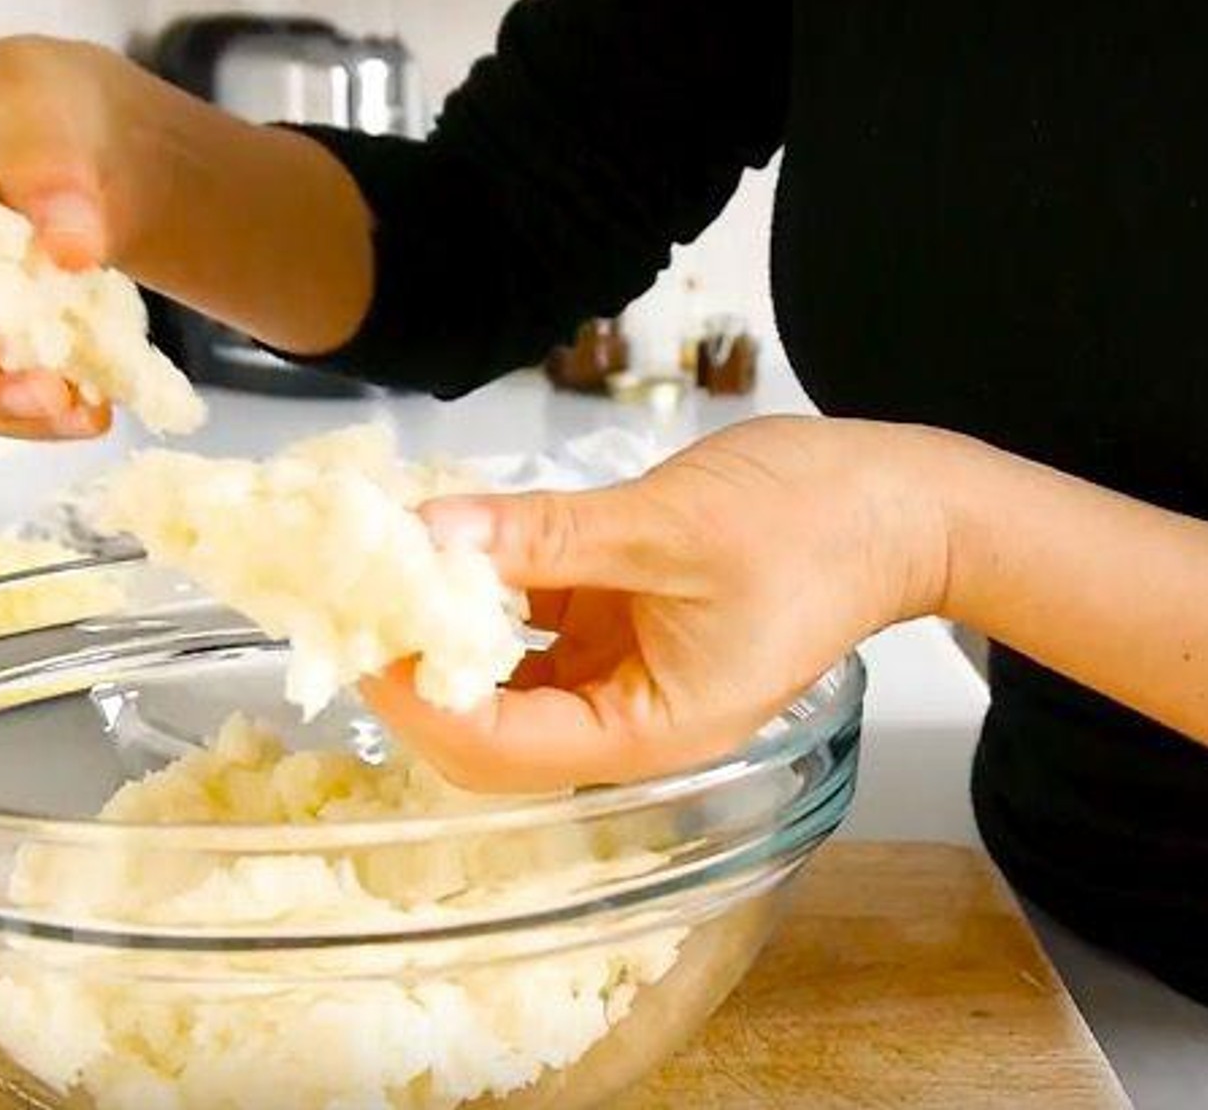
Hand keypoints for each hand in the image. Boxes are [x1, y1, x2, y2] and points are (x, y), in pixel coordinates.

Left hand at [363, 416, 950, 790]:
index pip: (504, 748)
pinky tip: (452, 545)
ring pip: (500, 678)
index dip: (422, 698)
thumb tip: (430, 534)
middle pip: (488, 729)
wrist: (895, 504)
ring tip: (386, 568)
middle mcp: (626, 721)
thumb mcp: (667, 526)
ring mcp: (618, 675)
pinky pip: (528, 626)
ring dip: (441, 629)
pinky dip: (485, 591)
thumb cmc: (818, 525)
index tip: (365, 630)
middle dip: (416, 669)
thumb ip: (542, 536)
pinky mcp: (615, 627)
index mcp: (652, 732)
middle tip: (356, 596)